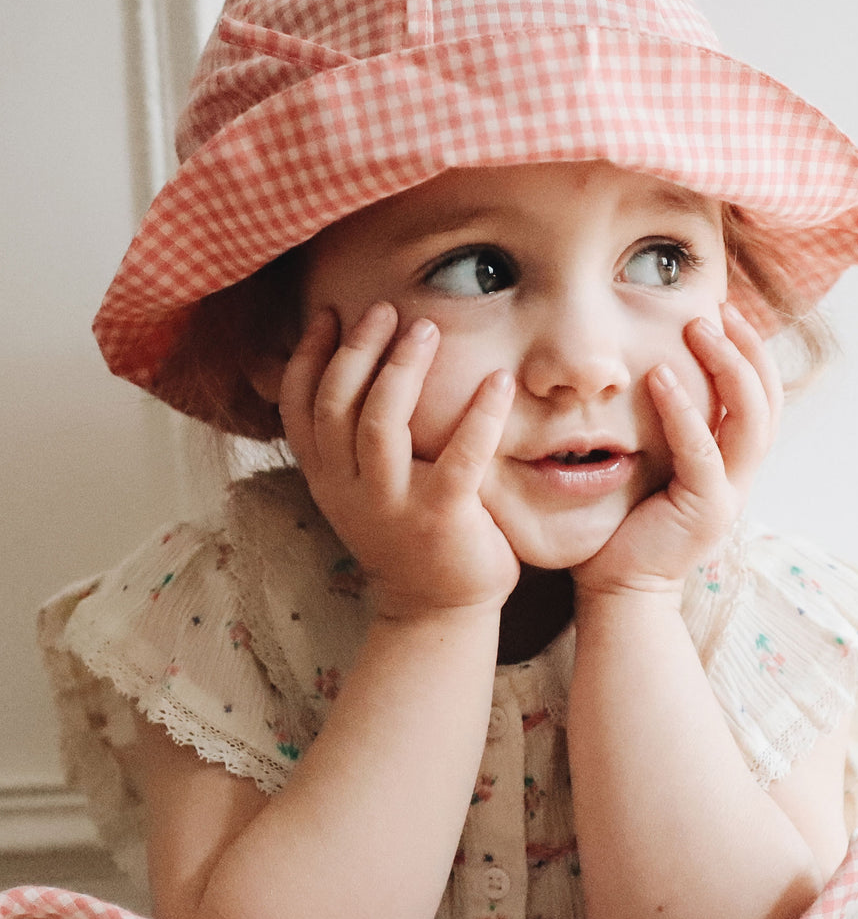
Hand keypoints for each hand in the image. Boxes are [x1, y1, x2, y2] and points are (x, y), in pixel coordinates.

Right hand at [279, 303, 519, 621]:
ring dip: (402, 369)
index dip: (307, 355)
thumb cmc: (407, 532)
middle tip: (387, 309)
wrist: (439, 608)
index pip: (297, 406)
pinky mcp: (442, 518)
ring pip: (380, 424)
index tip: (330, 313)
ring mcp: (392, 506)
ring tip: (427, 329)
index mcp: (326, 477)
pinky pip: (460, 459)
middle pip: (336, 404)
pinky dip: (479, 416)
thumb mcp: (360, 487)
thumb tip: (338, 367)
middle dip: (358, 349)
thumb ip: (347, 440)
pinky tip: (499, 382)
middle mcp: (348, 490)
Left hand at [572, 304, 780, 601]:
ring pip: (750, 421)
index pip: (762, 399)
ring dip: (728, 368)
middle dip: (748, 350)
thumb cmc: (626, 526)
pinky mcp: (705, 511)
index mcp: (732, 466)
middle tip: (716, 311)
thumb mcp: (652, 465)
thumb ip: (664, 428)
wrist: (619, 588)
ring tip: (698, 330)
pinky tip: (661, 378)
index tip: (725, 312)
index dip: (752, 353)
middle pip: (768, 402)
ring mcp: (728, 495)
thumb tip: (647, 370)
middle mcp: (740, 478)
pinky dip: (685, 411)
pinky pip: (702, 452)